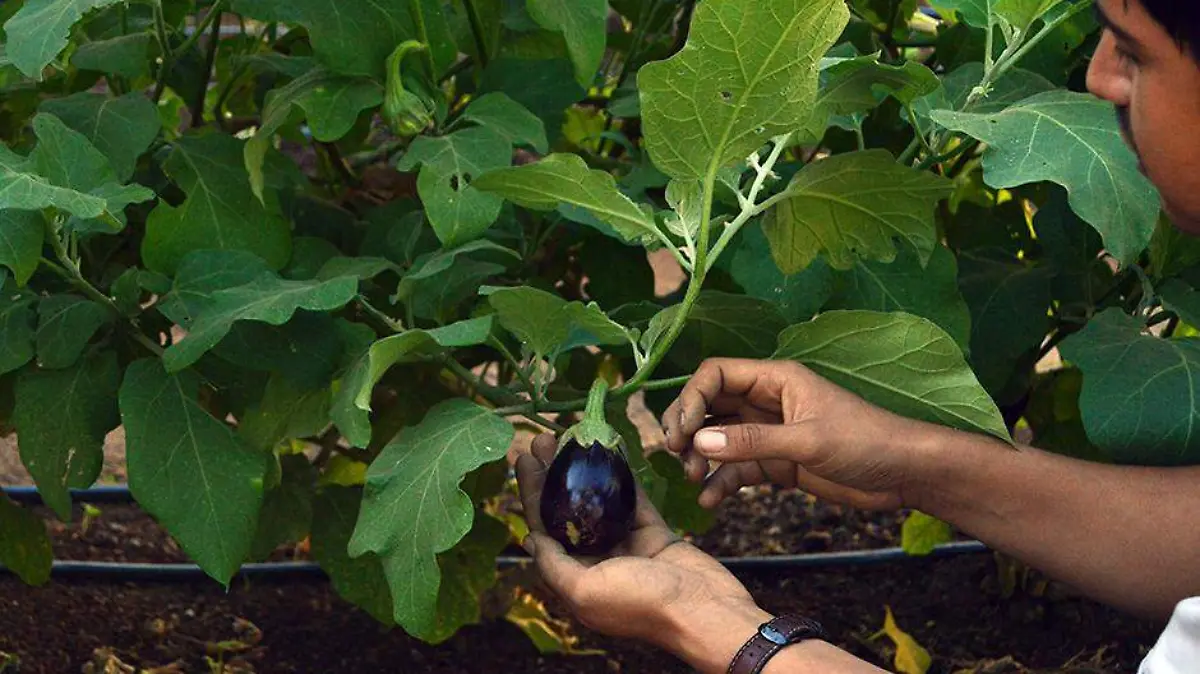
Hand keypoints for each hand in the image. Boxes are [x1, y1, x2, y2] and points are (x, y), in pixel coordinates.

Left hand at [515, 433, 761, 647]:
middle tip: (543, 438)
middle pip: (567, 510)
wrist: (706, 612)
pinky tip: (611, 449)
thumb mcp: (585, 591)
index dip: (531, 492)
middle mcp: (597, 561)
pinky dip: (621, 474)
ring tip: (569, 437)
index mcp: (576, 579)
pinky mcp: (653, 533)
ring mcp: (626, 545)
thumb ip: (554, 565)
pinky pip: (632, 499)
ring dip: (584, 470)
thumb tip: (529, 538)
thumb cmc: (643, 606)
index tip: (523, 458)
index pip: (544, 528)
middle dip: (552, 474)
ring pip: (598, 500)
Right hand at [662, 358, 918, 510]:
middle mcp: (765, 400)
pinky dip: (720, 482)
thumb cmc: (866, 441)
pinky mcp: (776, 463)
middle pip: (708, 405)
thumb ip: (753, 441)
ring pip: (717, 438)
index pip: (715, 375)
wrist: (904, 473)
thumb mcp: (808, 440)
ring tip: (694, 478)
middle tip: (674, 454)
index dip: (691, 399)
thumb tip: (700, 443)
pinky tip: (710, 499)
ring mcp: (768, 432)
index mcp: (774, 379)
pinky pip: (736, 468)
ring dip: (700, 456)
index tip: (682, 432)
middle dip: (687, 427)